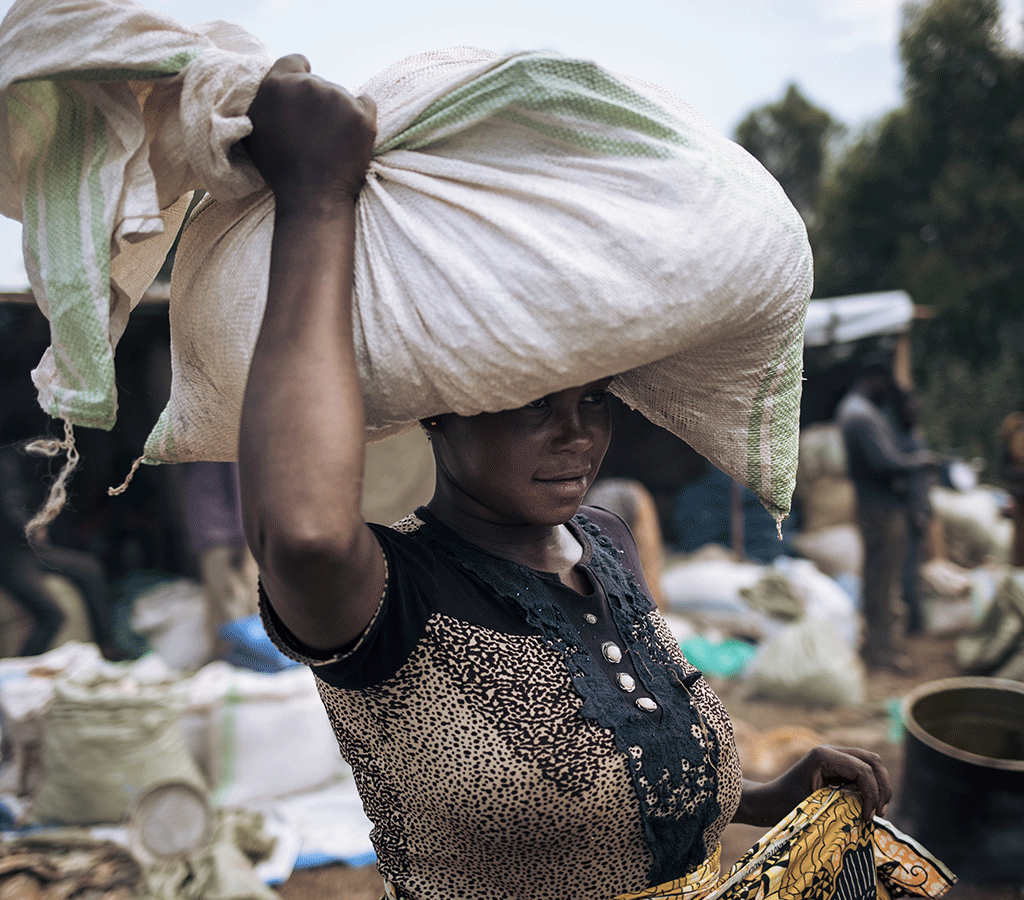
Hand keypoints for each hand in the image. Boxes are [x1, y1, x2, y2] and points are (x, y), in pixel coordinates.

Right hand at [242, 55, 376, 203]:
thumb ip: (263, 101)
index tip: (302, 98)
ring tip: (330, 143)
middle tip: (314, 133)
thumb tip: (274, 89)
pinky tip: (351, 137)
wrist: (313, 196)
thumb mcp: (255, 131)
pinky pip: (366, 103)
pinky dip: (360, 117)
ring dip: (338, 113)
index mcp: (277, 84)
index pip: (295, 62)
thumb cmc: (281, 170)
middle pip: (318, 83)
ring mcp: (338, 98)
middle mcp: (308, 84)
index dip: (299, 76)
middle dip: (317, 103)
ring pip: (341, 96)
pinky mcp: (362, 114)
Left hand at [736, 745, 891, 826]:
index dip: (872, 793)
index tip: (868, 818)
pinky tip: (869, 806)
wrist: (768, 801)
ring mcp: (835, 756)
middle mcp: (831, 750)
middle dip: (882, 786)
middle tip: (880, 813)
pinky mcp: (837, 766)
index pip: (862, 769)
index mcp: (823, 755)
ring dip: (880, 786)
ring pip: (871, 764)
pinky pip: (863, 772)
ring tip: (878, 811)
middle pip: (873, 760)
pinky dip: (872, 787)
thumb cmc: (785, 805)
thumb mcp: (813, 804)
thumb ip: (843, 803)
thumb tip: (870, 813)